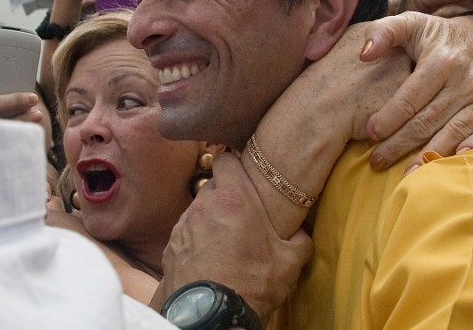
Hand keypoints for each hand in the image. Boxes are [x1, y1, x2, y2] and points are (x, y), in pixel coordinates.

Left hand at [153, 153, 313, 320]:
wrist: (212, 317)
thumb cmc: (253, 284)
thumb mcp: (290, 261)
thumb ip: (300, 238)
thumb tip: (303, 231)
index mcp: (233, 198)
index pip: (225, 159)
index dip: (235, 163)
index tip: (245, 174)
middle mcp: (203, 205)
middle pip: (213, 186)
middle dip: (225, 195)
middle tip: (241, 213)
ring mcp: (183, 226)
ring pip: (198, 210)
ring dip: (209, 218)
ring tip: (224, 240)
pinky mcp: (169, 248)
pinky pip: (185, 234)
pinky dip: (195, 240)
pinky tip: (209, 258)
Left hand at [359, 12, 472, 171]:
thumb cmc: (440, 35)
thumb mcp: (411, 23)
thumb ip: (383, 32)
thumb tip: (363, 53)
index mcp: (441, 60)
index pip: (410, 97)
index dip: (389, 118)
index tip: (370, 133)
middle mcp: (467, 79)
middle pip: (429, 119)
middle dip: (400, 144)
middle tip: (378, 161)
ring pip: (456, 130)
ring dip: (431, 155)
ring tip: (407, 174)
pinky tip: (456, 160)